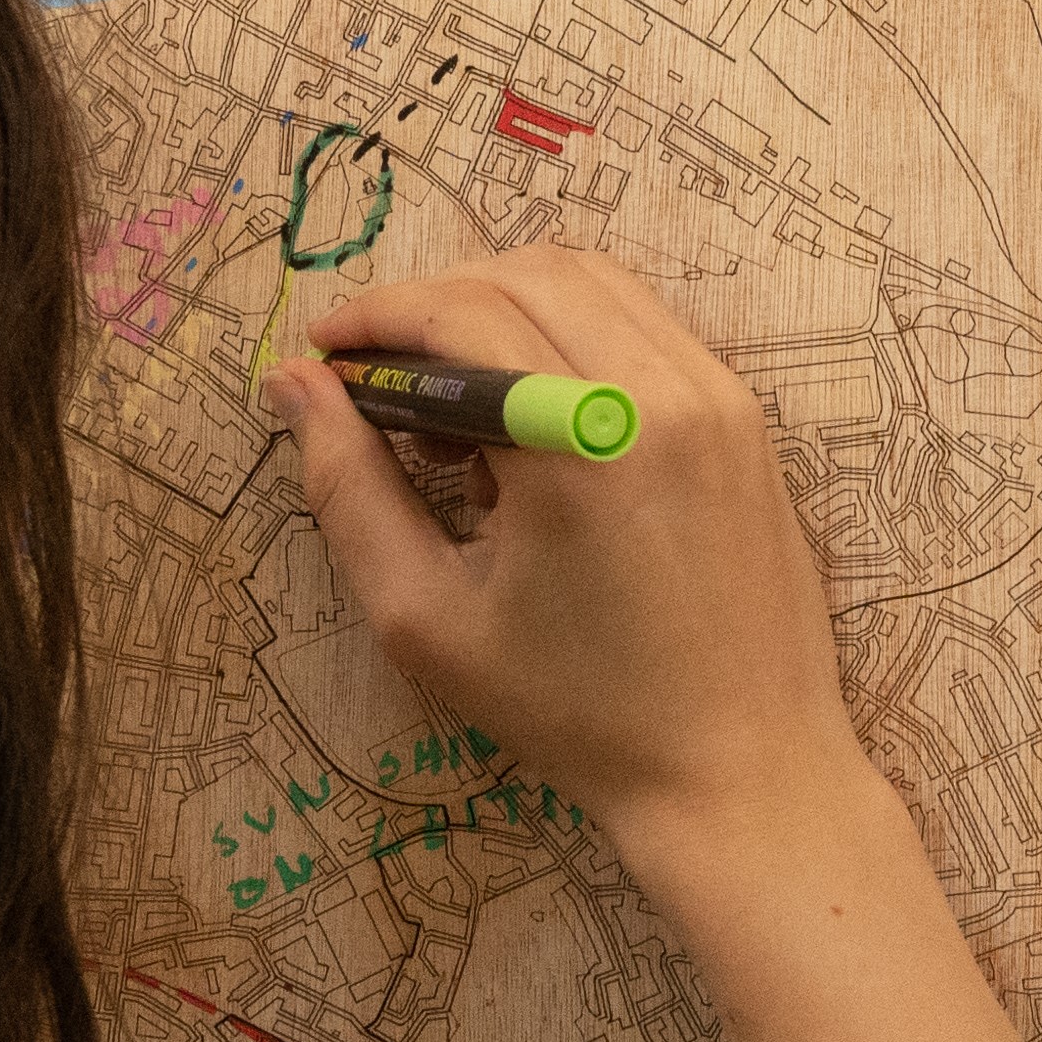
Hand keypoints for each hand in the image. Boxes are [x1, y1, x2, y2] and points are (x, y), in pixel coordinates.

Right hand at [261, 246, 868, 849]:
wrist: (738, 767)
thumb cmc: (576, 712)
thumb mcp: (428, 618)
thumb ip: (348, 489)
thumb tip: (294, 386)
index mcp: (580, 444)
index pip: (462, 312)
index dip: (377, 316)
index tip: (324, 354)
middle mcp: (661, 395)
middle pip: (526, 274)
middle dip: (433, 304)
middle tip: (378, 379)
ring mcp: (718, 397)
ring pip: (593, 282)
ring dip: (504, 309)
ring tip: (455, 407)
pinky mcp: (746, 417)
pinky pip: (645, 327)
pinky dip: (573, 337)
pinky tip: (534, 424)